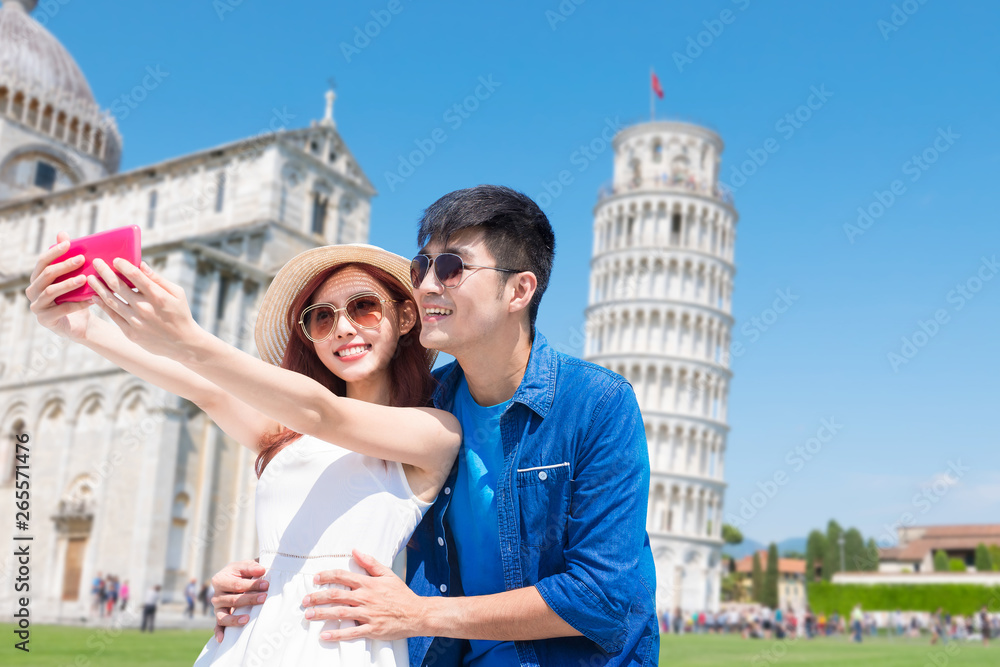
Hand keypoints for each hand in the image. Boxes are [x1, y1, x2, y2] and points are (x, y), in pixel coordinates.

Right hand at [26, 231, 92, 340]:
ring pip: (51, 291)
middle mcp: (33, 291)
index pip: (42, 262)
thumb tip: (63, 233)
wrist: (80, 324)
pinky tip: (92, 299)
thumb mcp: (72, 276)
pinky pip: (62, 309)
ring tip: (85, 279)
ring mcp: (37, 306)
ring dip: (68, 284)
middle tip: (82, 259)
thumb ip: (66, 257)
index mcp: (37, 278)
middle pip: (46, 274)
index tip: (69, 243)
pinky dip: (78, 304)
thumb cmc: (75, 296)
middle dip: (64, 265)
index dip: (54, 252)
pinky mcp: (45, 319)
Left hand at [87, 256, 201, 358]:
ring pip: (111, 301)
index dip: (123, 265)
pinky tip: (96, 297)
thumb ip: (158, 279)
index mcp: (157, 296)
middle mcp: (144, 308)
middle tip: (96, 262)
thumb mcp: (177, 293)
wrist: (182, 343)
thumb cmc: (180, 314)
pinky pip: (112, 316)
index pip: (135, 276)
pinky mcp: (130, 333)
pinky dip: (102, 305)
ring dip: (99, 287)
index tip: (115, 259)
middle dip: (105, 272)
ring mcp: (136, 321)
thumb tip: (141, 265)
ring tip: (90, 278)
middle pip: (118, 286)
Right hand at [210, 560, 267, 642]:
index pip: (236, 584)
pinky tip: (222, 639)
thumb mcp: (245, 566)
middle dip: (249, 599)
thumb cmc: (242, 573)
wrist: (234, 579)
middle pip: (233, 600)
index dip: (251, 585)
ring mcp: (217, 608)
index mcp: (220, 579)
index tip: (266, 585)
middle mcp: (216, 595)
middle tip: (264, 598)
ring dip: (235, 618)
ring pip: (224, 615)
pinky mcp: (219, 617)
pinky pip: (218, 626)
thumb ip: (252, 567)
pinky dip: (219, 632)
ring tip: (247, 619)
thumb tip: (261, 570)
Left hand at [302, 550, 423, 640]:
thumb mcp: (388, 574)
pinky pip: (351, 632)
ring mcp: (368, 614)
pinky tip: (324, 635)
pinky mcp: (372, 629)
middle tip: (305, 600)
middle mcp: (366, 598)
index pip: (343, 576)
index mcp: (369, 584)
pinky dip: (337, 634)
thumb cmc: (401, 594)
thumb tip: (355, 551)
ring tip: (308, 615)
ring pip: (340, 613)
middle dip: (318, 597)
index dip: (327, 576)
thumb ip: (370, 562)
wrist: (417, 614)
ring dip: (322, 613)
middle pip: (337, 595)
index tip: (315, 578)